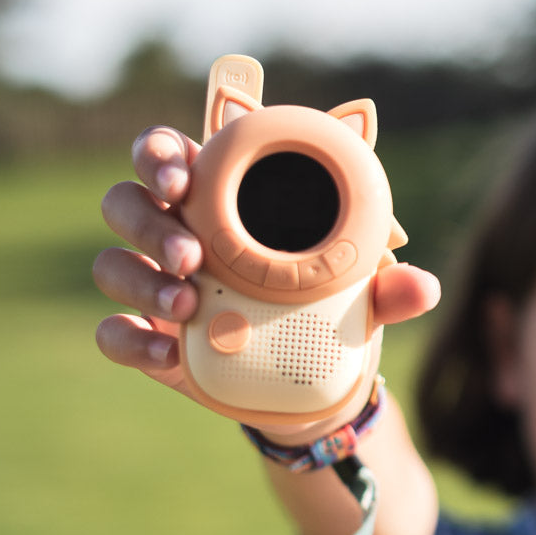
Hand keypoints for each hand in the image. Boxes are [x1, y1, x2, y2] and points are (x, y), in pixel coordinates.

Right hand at [92, 126, 441, 433]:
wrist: (309, 382)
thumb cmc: (327, 306)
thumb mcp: (360, 293)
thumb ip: (389, 288)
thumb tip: (423, 288)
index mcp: (217, 197)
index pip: (168, 152)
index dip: (160, 152)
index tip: (181, 175)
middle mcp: (175, 232)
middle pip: (125, 201)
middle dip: (146, 219)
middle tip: (188, 253)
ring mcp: (154, 285)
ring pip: (111, 264)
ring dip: (140, 280)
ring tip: (189, 303)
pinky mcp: (147, 338)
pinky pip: (112, 332)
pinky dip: (131, 340)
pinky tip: (169, 355)